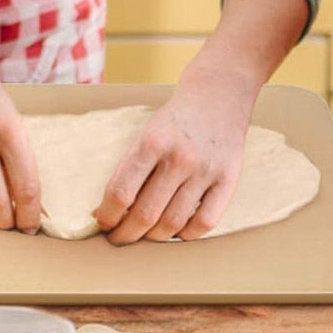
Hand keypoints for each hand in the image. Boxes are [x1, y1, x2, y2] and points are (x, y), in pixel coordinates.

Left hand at [93, 72, 253, 243]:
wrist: (218, 94)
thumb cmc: (174, 119)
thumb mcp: (146, 133)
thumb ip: (131, 167)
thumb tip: (109, 207)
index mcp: (151, 143)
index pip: (121, 192)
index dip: (108, 215)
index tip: (103, 223)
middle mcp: (179, 158)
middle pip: (146, 214)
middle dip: (126, 233)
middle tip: (119, 238)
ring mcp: (205, 170)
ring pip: (173, 223)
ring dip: (154, 237)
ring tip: (146, 235)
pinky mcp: (229, 179)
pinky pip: (206, 222)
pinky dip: (187, 235)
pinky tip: (177, 231)